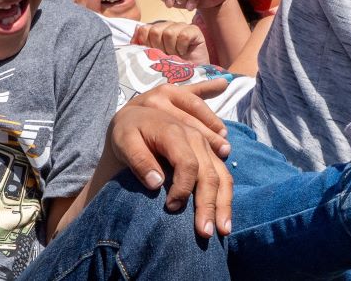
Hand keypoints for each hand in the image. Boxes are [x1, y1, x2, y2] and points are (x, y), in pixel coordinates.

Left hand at [107, 81, 234, 237]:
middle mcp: (196, 138)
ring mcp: (206, 147)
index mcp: (175, 132)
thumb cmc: (129, 132)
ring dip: (224, 205)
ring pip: (222, 176)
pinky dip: (226, 197)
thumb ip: (139, 159)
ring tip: (223, 231)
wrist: (138, 117)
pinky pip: (224, 176)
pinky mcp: (210, 155)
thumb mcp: (124, 140)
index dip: (182, 188)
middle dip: (208, 205)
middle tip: (204, 232)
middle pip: (209, 174)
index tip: (171, 208)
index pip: (187, 163)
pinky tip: (225, 218)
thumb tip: (156, 183)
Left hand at [133, 21, 210, 65]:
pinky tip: (184, 52)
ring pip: (169, 33)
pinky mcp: (194, 30)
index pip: (144, 30)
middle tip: (167, 57)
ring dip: (172, 49)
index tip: (154, 55)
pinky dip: (182, 47)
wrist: (190, 78)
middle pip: (155, 31)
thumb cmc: (170, 69)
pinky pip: (183, 35)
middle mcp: (167, 26)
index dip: (147, 44)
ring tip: (176, 56)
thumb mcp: (152, 58)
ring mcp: (181, 26)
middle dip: (159, 48)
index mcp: (156, 30)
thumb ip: (141, 44)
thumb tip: (136, 29)